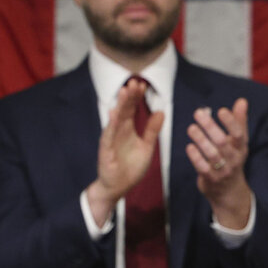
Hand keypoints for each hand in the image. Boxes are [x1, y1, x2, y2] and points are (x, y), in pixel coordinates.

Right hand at [86, 78, 162, 226]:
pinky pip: (108, 136)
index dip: (136, 97)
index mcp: (128, 129)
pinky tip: (114, 114)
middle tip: (134, 81)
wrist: (118, 187)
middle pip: (124, 110)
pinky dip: (111, 125)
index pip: (132, 109)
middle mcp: (118, 131)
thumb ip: (152, 130)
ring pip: (115, 119)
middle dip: (129, 96)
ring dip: (120, 105)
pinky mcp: (106, 150)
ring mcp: (111, 139)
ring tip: (124, 91)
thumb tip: (161, 111)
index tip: (143, 84)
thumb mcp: (147, 146)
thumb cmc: (131, 166)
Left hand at [186, 98, 252, 228]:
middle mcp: (233, 159)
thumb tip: (242, 101)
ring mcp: (223, 170)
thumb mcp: (239, 143)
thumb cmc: (232, 160)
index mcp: (241, 148)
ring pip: (212, 154)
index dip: (231, 122)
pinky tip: (190, 147)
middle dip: (210, 127)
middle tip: (198, 113)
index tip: (221, 110)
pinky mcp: (211, 179)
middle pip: (223, 142)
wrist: (230, 192)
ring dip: (201, 140)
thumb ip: (239, 121)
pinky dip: (196, 157)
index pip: (239, 134)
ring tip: (191, 128)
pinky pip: (203, 167)